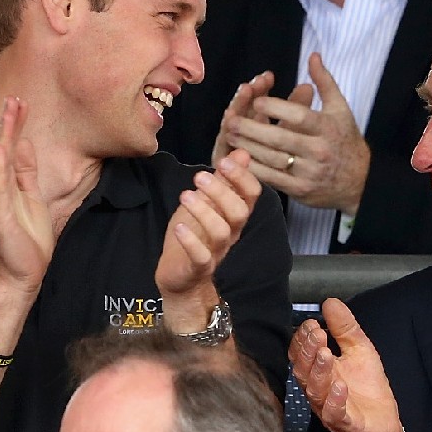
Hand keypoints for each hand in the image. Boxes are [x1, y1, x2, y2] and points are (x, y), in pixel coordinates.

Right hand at [0, 97, 52, 294]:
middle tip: (15, 98)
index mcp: (3, 185)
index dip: (15, 125)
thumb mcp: (31, 196)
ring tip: (9, 115)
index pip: (9, 149)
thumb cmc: (28, 238)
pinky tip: (2, 149)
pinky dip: (0, 167)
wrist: (24, 273)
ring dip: (4, 138)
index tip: (22, 102)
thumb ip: (25, 172)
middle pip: (1, 150)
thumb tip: (23, 144)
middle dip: (9, 124)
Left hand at [155, 149, 259, 331]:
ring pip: (221, 231)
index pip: (251, 196)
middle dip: (222, 191)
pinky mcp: (198, 267)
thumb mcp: (207, 203)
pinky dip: (191, 240)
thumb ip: (224, 180)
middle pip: (239, 212)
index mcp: (234, 216)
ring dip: (204, 210)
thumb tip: (242, 153)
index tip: (225, 161)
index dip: (242, 177)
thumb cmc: (195, 237)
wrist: (181, 278)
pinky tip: (180, 226)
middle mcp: (230, 233)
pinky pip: (201, 256)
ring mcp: (216, 251)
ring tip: (186, 195)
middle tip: (201, 176)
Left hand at [218, 53, 370, 213]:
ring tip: (230, 136)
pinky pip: (273, 179)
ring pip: (272, 159)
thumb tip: (313, 55)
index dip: (275, 107)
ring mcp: (309, 173)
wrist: (360, 181)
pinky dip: (255, 169)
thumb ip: (324, 81)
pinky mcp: (301, 190)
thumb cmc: (345, 139)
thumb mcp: (340, 108)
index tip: (257, 100)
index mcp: (328, 128)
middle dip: (252, 129)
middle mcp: (319, 151)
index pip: (298, 116)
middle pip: (280, 138)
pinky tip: (240, 158)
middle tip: (232, 120)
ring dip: (248, 147)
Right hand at [290, 299, 402, 431]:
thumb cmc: (367, 387)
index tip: (311, 323)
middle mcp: (318, 390)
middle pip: (303, 371)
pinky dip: (334, 400)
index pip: (301, 354)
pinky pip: (334, 414)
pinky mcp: (345, 423)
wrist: (383, 423)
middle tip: (317, 334)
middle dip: (308, 351)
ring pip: (315, 391)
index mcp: (318, 371)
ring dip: (319, 371)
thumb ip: (344, 328)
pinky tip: (339, 385)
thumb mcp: (360, 349)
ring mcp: (329, 408)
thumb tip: (330, 302)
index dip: (303, 339)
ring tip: (326, 353)